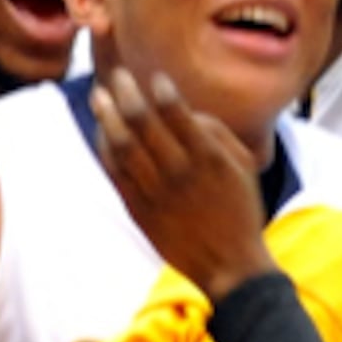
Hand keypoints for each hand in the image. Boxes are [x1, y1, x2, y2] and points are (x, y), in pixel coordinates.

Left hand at [91, 68, 279, 302]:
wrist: (229, 266)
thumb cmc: (239, 211)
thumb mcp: (243, 167)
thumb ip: (216, 132)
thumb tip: (185, 110)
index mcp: (208, 157)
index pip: (176, 111)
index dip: (160, 90)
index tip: (155, 78)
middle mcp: (179, 171)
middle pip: (142, 122)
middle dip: (126, 93)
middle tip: (117, 75)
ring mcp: (156, 192)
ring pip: (122, 145)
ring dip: (106, 116)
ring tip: (98, 95)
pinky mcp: (139, 211)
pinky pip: (115, 173)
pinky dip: (105, 148)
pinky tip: (102, 131)